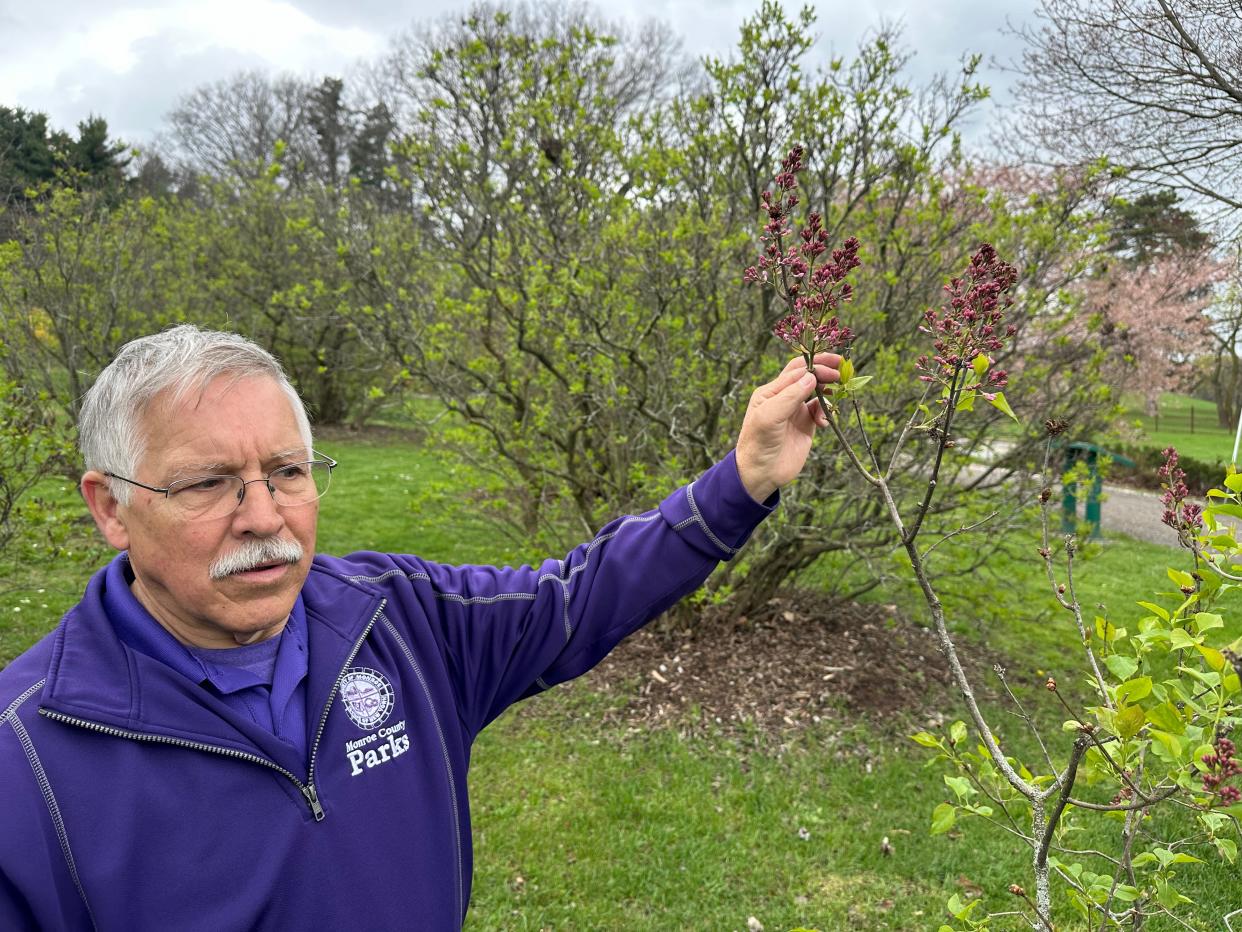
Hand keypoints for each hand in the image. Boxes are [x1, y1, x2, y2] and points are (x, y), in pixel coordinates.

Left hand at [735, 353, 841, 501]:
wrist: (761, 473)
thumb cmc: (758, 443)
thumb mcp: (770, 416)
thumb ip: (790, 396)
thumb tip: (811, 376)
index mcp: (771, 391)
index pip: (796, 370)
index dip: (815, 365)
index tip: (833, 367)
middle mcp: (784, 398)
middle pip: (807, 376)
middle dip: (825, 372)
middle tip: (841, 374)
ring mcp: (795, 411)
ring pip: (816, 392)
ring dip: (828, 391)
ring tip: (837, 393)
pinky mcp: (806, 425)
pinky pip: (821, 411)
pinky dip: (826, 413)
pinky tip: (824, 423)